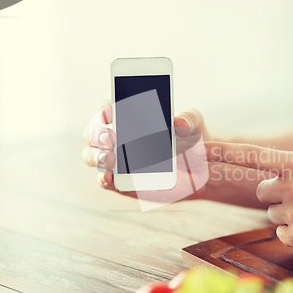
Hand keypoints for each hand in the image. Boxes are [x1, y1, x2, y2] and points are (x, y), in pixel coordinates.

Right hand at [82, 103, 210, 200]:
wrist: (200, 169)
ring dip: (96, 155)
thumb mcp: (194, 124)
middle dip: (97, 133)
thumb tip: (179, 123)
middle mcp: (117, 137)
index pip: (108, 109)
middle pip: (93, 132)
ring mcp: (117, 161)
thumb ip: (188, 118)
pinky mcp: (121, 183)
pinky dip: (103, 178)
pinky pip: (104, 181)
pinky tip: (109, 176)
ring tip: (111, 157)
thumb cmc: (190, 139)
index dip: (104, 109)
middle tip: (112, 137)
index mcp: (130, 118)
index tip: (109, 113)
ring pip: (92, 155)